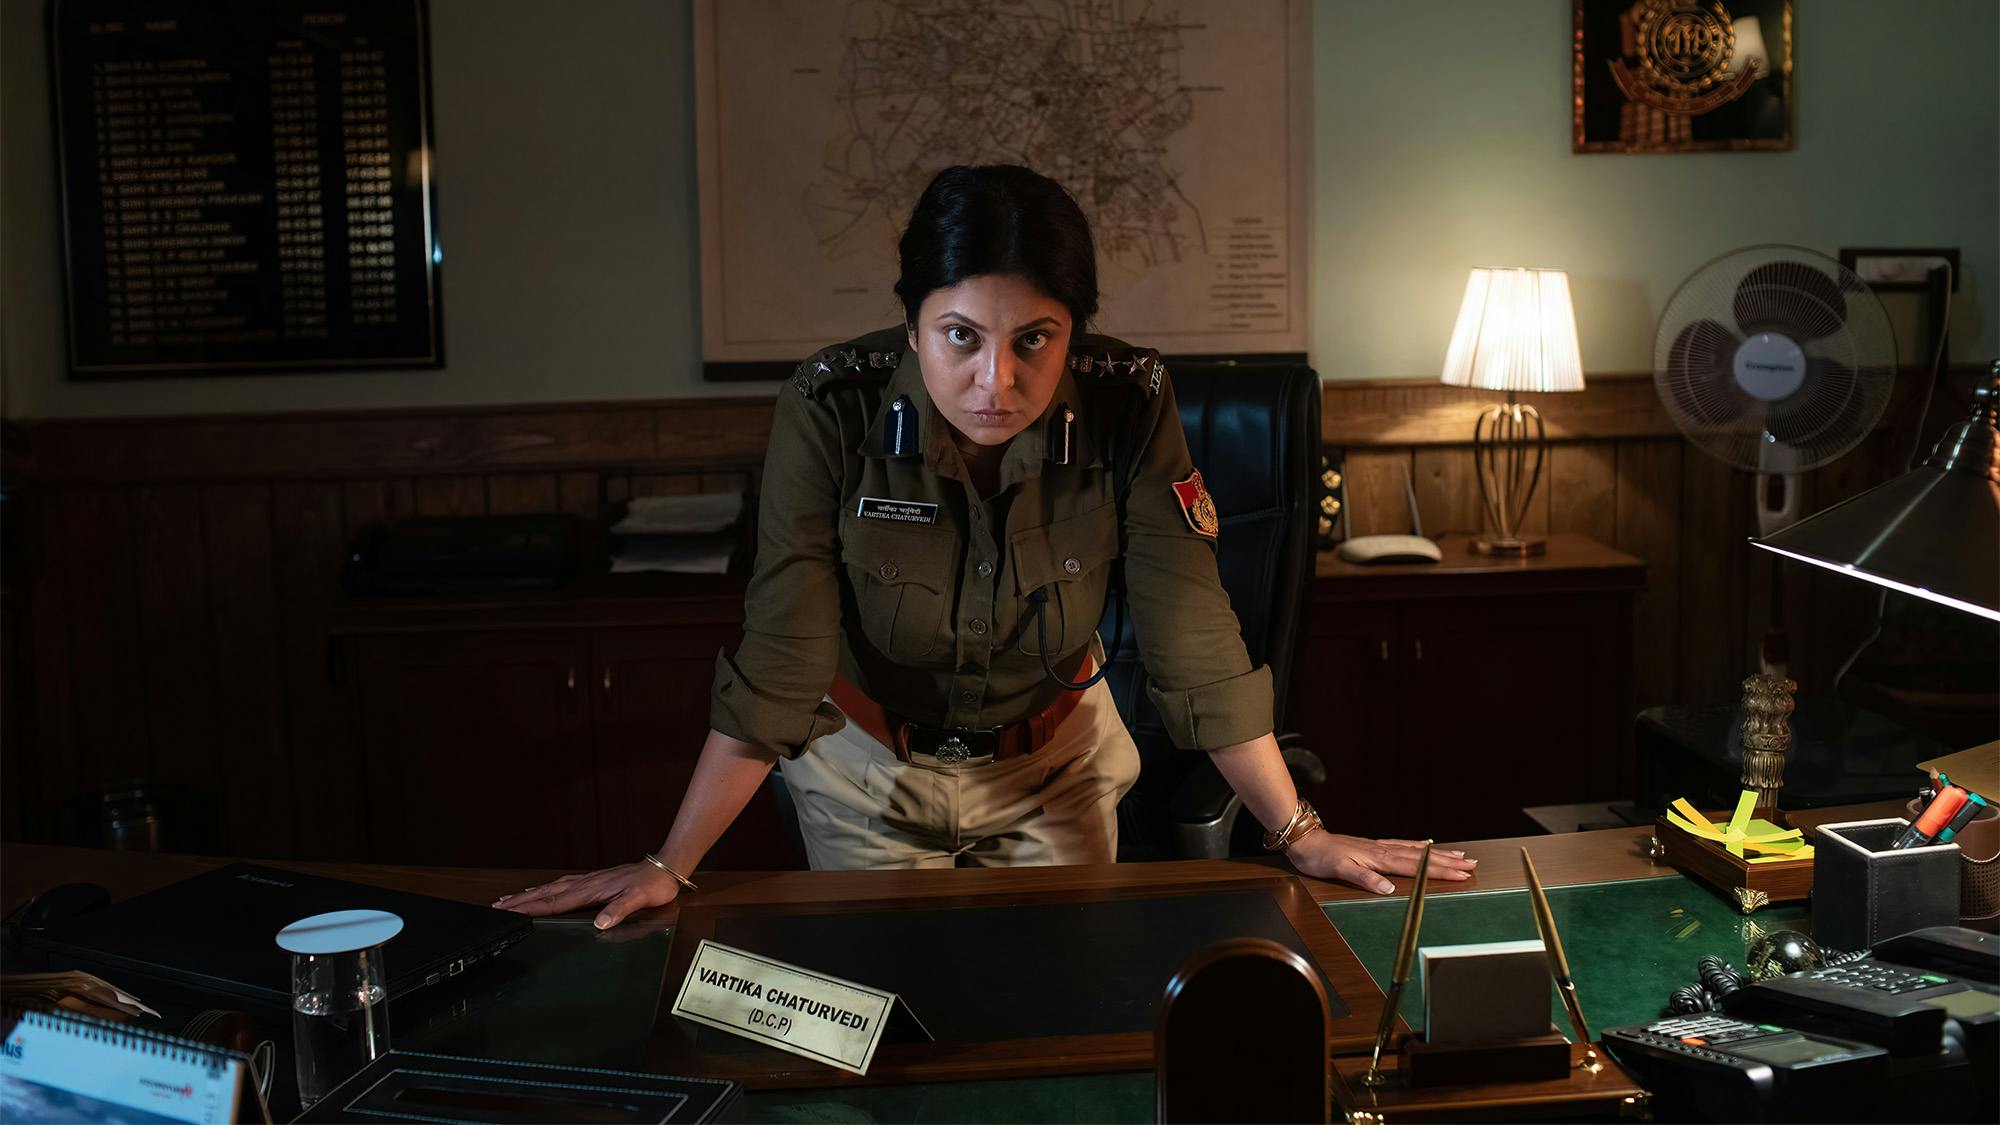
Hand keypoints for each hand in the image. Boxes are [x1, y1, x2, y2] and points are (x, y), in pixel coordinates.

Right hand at [491, 863, 679, 928]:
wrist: (665, 867)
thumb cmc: (653, 884)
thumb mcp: (639, 899)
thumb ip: (618, 910)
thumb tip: (599, 924)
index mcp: (591, 890)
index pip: (555, 902)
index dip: (531, 908)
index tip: (510, 911)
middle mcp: (586, 883)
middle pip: (546, 894)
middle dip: (521, 901)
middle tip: (497, 906)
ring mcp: (588, 880)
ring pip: (552, 888)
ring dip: (530, 895)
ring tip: (511, 899)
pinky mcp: (594, 880)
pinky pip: (563, 885)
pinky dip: (547, 889)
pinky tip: (544, 891)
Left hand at [1283, 832, 1476, 894]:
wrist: (1306, 840)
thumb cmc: (1320, 857)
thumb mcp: (1339, 869)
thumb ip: (1364, 878)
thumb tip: (1389, 889)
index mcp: (1379, 858)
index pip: (1416, 866)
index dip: (1440, 871)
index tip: (1462, 874)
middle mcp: (1383, 850)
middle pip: (1423, 857)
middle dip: (1449, 862)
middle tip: (1472, 865)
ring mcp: (1380, 847)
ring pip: (1417, 851)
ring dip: (1439, 854)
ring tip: (1460, 856)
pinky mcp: (1374, 846)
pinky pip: (1404, 846)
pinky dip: (1420, 847)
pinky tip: (1427, 847)